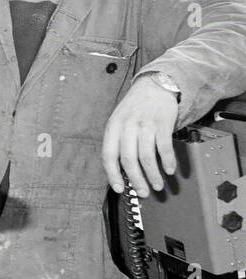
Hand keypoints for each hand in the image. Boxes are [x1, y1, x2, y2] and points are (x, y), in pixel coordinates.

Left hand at [102, 75, 179, 196]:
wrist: (154, 86)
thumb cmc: (135, 109)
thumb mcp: (119, 122)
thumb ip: (119, 142)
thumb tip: (122, 171)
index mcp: (113, 127)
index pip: (108, 155)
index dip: (112, 174)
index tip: (119, 189)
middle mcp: (127, 126)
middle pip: (128, 158)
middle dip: (136, 179)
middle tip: (142, 192)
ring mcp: (145, 124)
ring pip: (146, 155)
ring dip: (153, 174)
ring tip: (157, 186)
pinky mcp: (162, 123)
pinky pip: (164, 146)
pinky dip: (167, 161)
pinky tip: (169, 170)